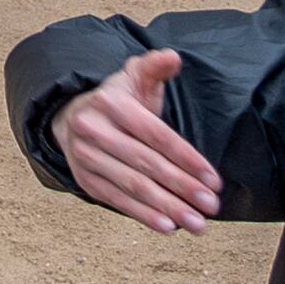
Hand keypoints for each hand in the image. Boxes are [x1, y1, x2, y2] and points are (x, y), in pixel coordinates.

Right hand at [56, 50, 223, 233]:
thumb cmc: (116, 100)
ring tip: (198, 223)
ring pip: (134, 186)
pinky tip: (168, 226)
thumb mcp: (134, 78)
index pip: (155, 134)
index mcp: (110, 103)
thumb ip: (155, 67)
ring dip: (168, 207)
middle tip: (211, 204)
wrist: (70, 117)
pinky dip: (143, 216)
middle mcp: (93, 129)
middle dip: (183, 187)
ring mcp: (86, 156)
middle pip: (146, 163)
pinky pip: (117, 200)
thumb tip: (173, 57)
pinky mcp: (84, 179)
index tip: (213, 179)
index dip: (186, 158)